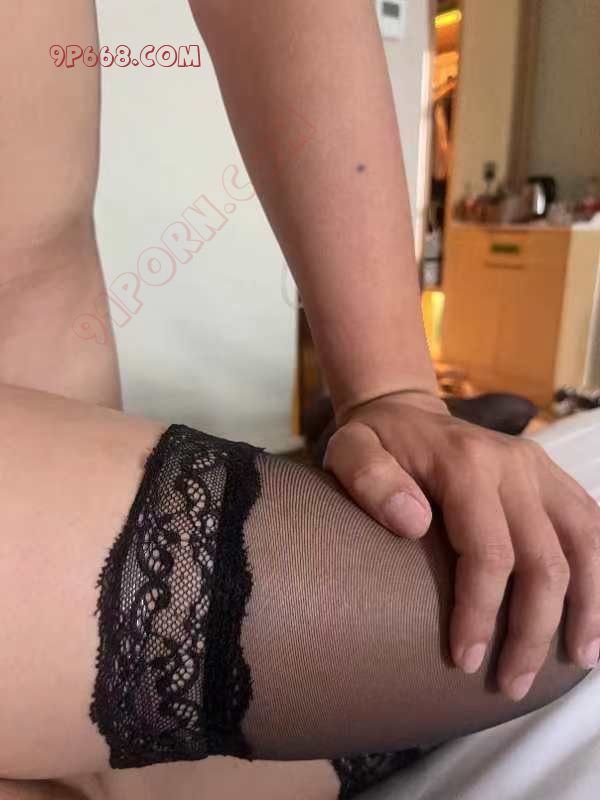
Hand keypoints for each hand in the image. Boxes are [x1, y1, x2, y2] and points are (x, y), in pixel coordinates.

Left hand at [323, 390, 599, 699]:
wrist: (404, 411)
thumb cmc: (374, 443)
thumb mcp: (350, 451)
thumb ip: (370, 481)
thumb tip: (412, 522)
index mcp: (466, 463)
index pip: (488, 552)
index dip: (481, 612)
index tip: (464, 659)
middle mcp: (514, 464)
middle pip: (544, 559)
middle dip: (532, 630)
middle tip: (509, 683)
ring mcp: (540, 468)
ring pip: (585, 544)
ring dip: (586, 607)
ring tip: (577, 658)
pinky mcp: (551, 477)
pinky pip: (591, 525)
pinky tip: (596, 611)